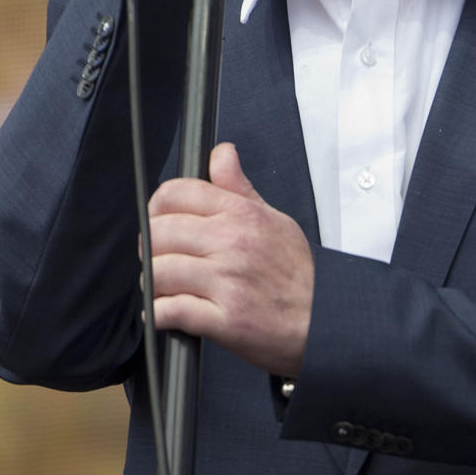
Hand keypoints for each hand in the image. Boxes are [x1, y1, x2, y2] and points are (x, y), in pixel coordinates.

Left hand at [146, 142, 312, 376]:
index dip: (156, 210)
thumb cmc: (300, 276)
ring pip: (159, 272)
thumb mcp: (275, 219)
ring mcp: (227, 281)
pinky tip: (165, 314)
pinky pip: (171, 311)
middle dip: (150, 250)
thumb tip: (221, 153)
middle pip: (158, 232)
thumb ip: (239, 187)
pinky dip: (159, 315)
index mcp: (241, 215)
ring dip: (152, 285)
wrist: (325, 321)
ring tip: (162, 291)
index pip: (175, 194)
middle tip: (158, 261)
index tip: (158, 225)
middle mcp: (232, 243)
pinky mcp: (225, 319)